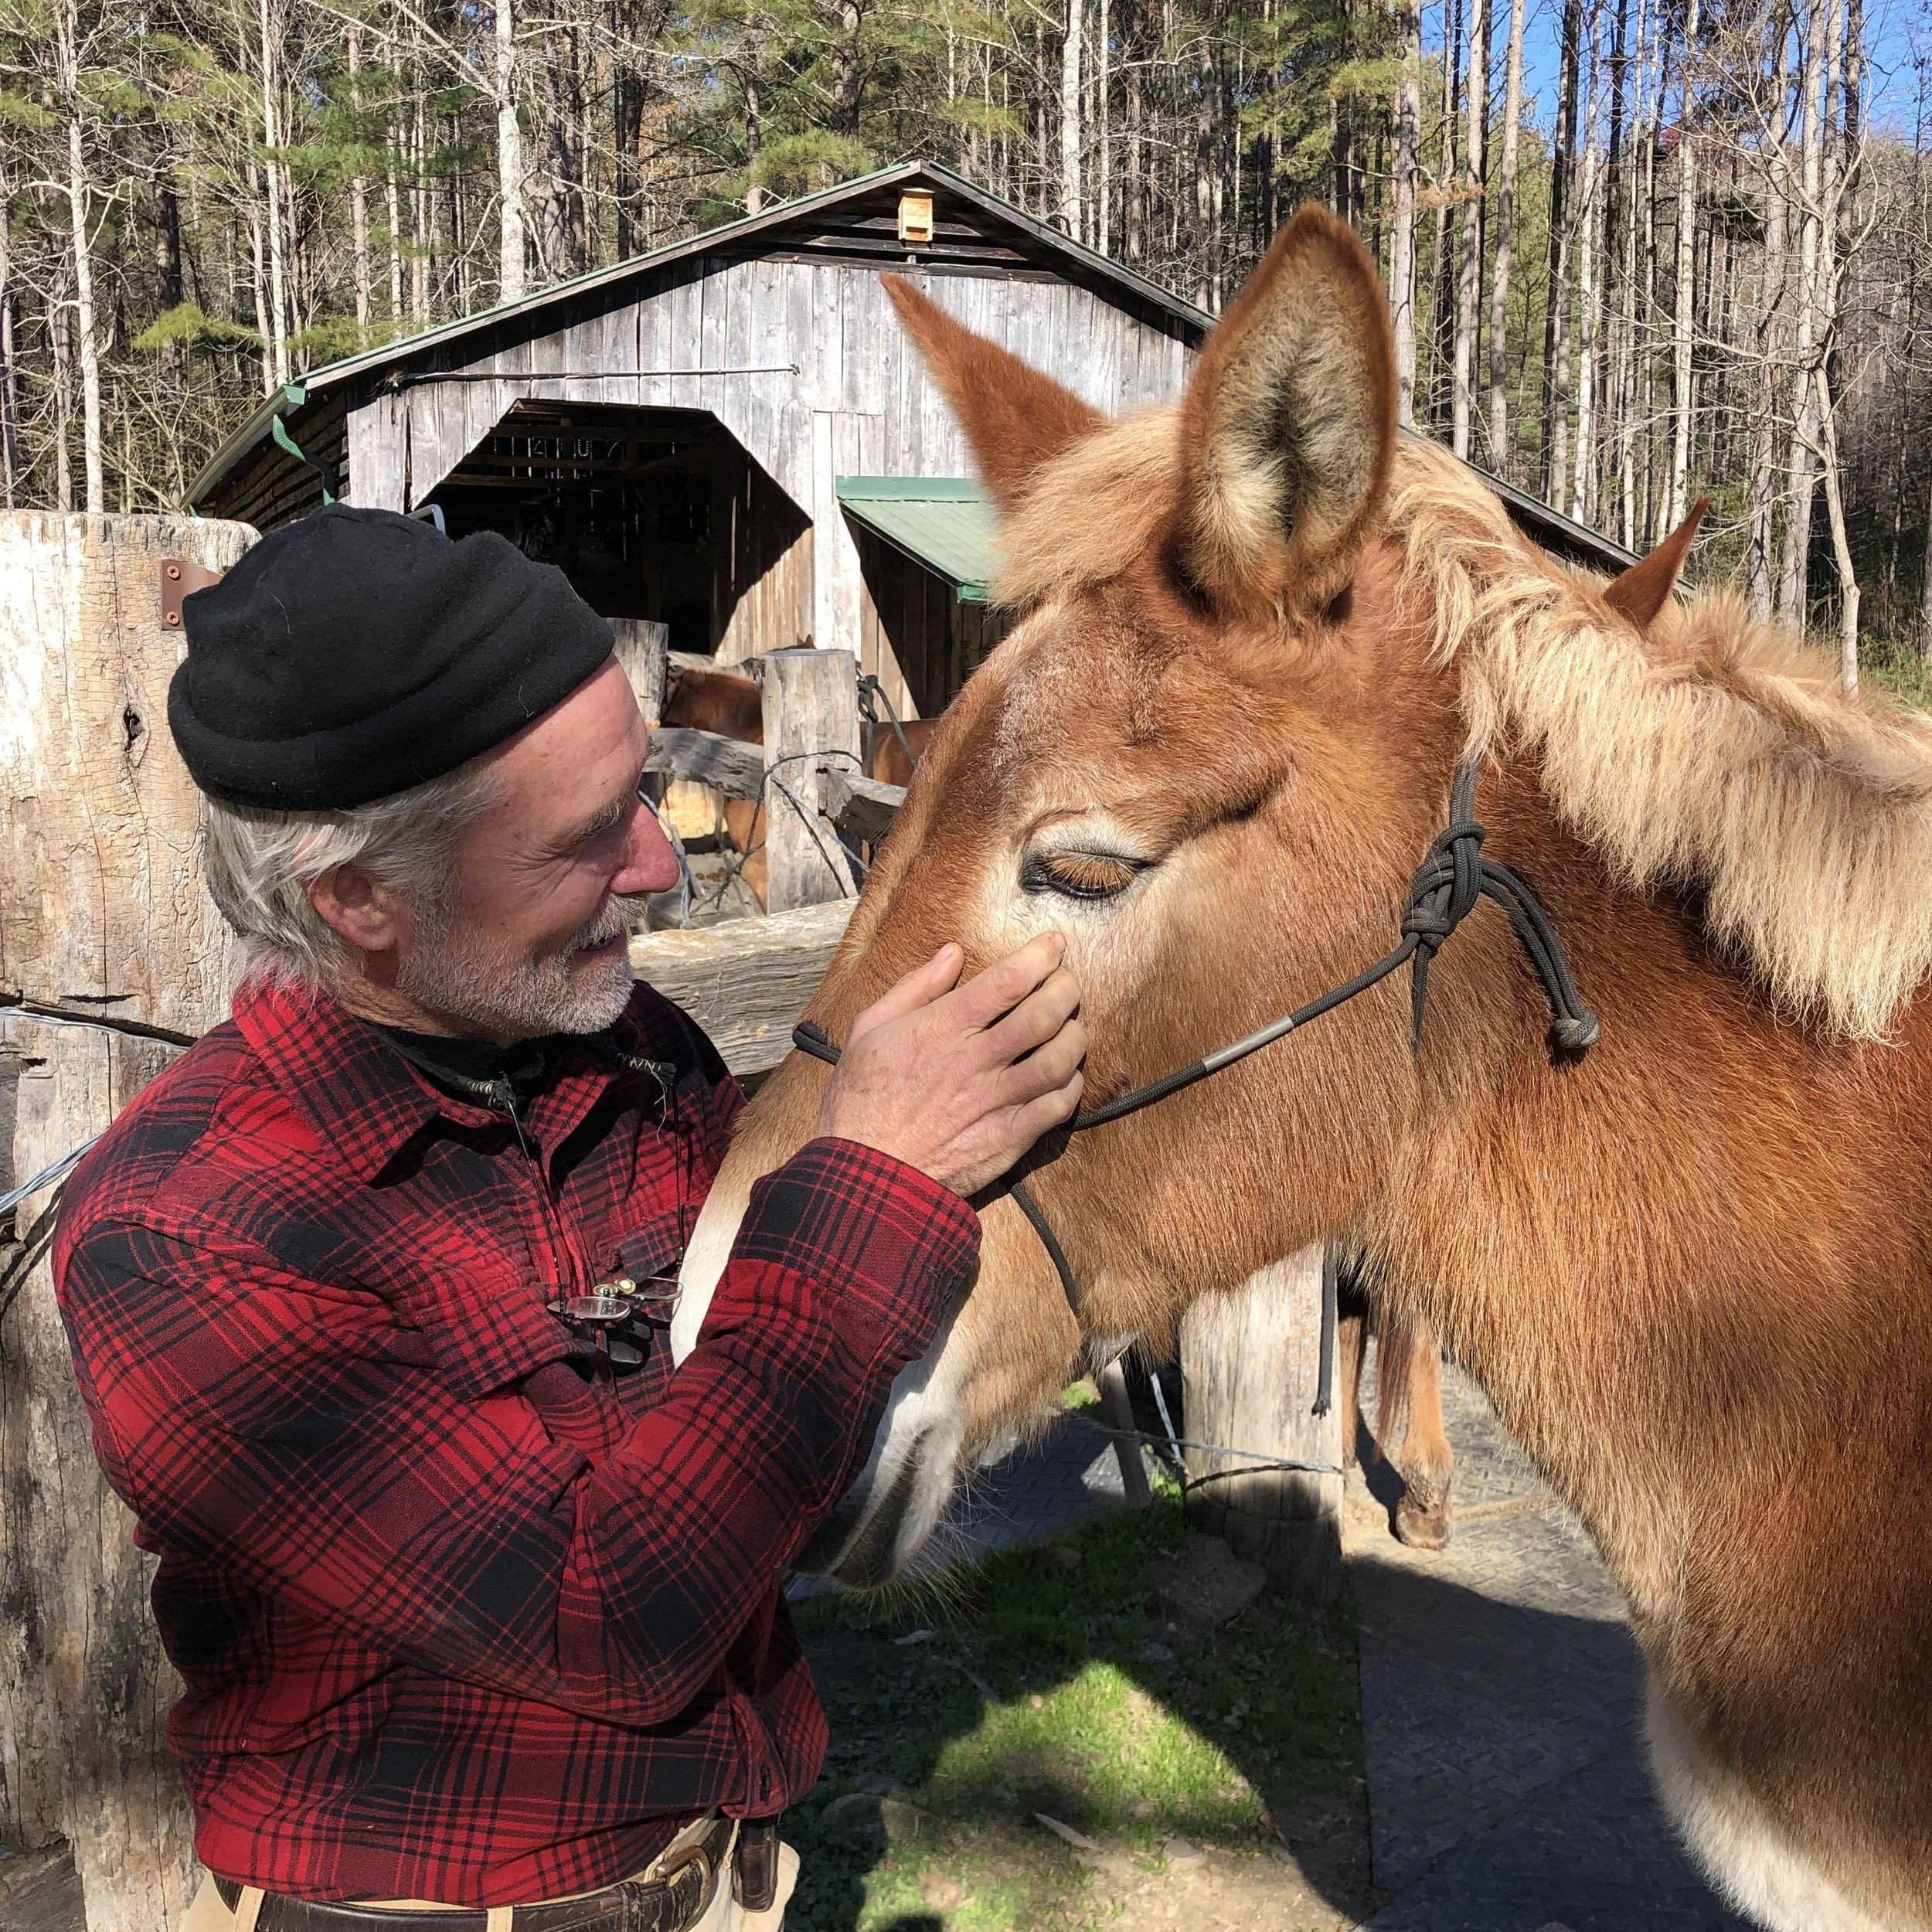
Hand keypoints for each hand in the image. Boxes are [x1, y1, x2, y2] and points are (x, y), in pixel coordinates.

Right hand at [816, 934, 1085, 1197]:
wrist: (866, 1175)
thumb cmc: (861, 1101)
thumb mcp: (869, 1030)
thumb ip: (914, 988)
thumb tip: (952, 953)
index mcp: (943, 1028)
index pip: (1008, 981)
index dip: (1041, 956)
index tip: (1054, 945)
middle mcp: (975, 1061)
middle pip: (1044, 1014)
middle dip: (1066, 989)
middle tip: (1068, 982)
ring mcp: (996, 1101)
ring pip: (1059, 1060)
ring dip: (1075, 1036)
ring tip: (1071, 1026)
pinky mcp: (1008, 1138)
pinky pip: (1058, 1106)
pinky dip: (1072, 1085)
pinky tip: (1065, 1075)